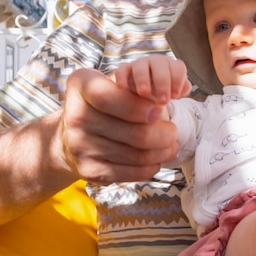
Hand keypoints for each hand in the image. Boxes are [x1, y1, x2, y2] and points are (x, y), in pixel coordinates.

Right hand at [59, 67, 181, 185]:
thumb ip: (143, 82)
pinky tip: (156, 159)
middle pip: (133, 132)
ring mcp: (79, 145)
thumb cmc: (107, 103)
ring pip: (137, 154)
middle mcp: (75, 115)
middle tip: (174, 131)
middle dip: (164, 133)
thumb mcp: (116, 83)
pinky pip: (130, 172)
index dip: (140, 106)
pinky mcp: (88, 170)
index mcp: (81, 85)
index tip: (163, 108)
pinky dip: (150, 167)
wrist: (71, 135)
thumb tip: (184, 87)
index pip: (109, 96)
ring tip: (170, 144)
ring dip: (162, 151)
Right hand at [114, 54, 192, 103]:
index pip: (178, 67)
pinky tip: (123, 88)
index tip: (175, 96)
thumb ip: (177, 93)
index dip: (178, 81)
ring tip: (144, 93)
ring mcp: (139, 66)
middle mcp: (156, 63)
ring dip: (143, 78)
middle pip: (160, 63)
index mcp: (171, 67)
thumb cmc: (159, 96)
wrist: (140, 98)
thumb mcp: (171, 95)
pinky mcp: (125, 71)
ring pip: (141, 65)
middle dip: (163, 82)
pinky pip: (122, 69)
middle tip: (163, 100)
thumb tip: (172, 98)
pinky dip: (122, 77)